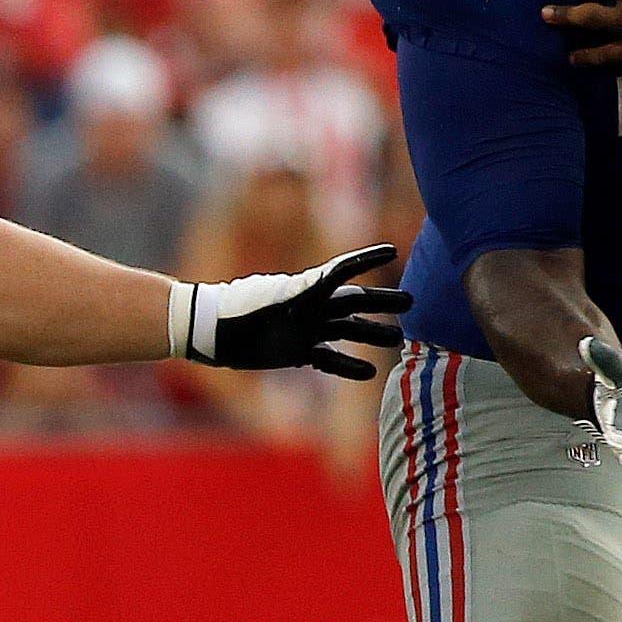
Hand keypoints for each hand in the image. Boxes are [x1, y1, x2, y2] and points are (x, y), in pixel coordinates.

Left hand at [176, 244, 406, 378]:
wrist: (211, 331)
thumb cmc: (235, 311)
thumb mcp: (268, 301)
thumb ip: (297, 292)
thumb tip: (324, 282)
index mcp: (305, 290)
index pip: (342, 272)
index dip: (366, 261)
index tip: (393, 250)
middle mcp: (311, 307)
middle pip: (354, 302)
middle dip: (381, 302)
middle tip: (410, 301)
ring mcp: (307, 328)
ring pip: (347, 330)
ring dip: (371, 334)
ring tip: (398, 338)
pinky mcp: (299, 350)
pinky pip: (329, 358)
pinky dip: (348, 365)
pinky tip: (369, 372)